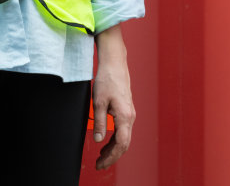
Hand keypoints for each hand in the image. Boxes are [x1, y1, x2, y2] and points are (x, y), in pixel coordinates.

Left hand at [91, 26, 135, 169]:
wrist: (115, 64)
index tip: (100, 164)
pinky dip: (115, 139)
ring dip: (113, 149)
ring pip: (124, 138)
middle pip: (124, 144)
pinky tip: (106, 142)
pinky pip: (123, 130)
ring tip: (101, 157)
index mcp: (124, 116)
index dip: (111, 157)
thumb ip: (99, 122)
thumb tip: (98, 140)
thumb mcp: (98, 102)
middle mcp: (130, 117)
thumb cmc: (107, 80)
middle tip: (99, 165)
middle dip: (112, 156)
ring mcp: (130, 114)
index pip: (120, 144)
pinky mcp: (126, 110)